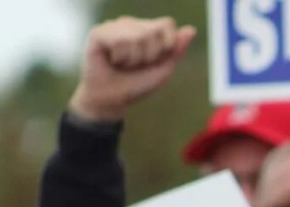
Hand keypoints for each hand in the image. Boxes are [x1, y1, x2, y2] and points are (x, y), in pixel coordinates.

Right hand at [69, 16, 195, 121]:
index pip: (167, 24)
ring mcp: (114, 26)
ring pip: (136, 36)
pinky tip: (112, 60)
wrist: (113, 100)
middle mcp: (131, 24)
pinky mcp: (98, 32)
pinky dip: (119, 56)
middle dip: (149, 55)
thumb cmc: (138, 84)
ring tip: (123, 64)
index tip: (155, 60)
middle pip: (152, 31)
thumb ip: (176, 49)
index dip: (166, 45)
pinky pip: (118, 40)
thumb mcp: (163, 69)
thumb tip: (191, 30)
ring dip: (133, 58)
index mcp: (148, 29)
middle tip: (136, 64)